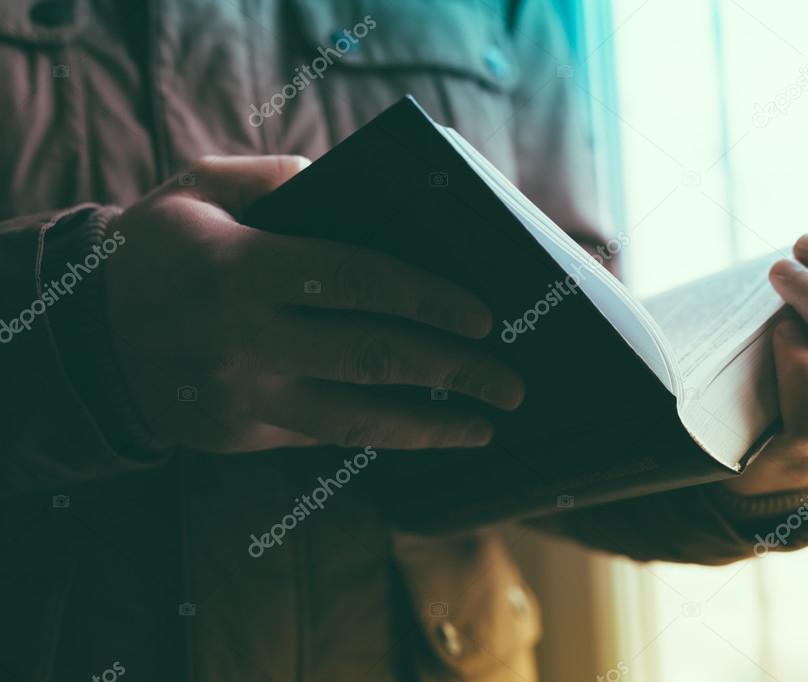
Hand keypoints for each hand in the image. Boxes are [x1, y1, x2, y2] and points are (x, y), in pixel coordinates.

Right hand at [105, 155, 523, 452]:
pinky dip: (380, 432)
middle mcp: (248, 340)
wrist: (83, 336)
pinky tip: (422, 428)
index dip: (430, 298)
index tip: (485, 316)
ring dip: (430, 426)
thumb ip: (276, 180)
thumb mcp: (199, 189)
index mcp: (243, 269)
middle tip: (511, 384)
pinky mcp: (240, 435)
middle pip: (374, 357)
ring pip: (357, 419)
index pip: (360, 281)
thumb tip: (349, 187)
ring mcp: (244, 397)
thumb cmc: (154, 250)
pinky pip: (325, 436)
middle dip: (454, 371)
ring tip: (484, 428)